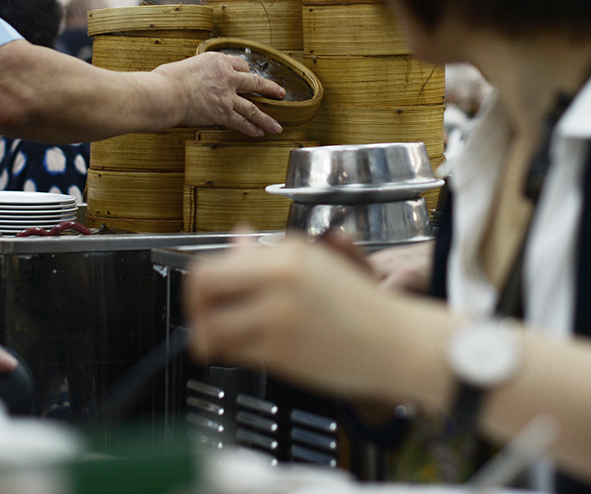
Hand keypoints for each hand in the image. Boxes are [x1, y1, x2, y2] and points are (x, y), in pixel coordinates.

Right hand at [156, 52, 284, 135]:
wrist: (166, 93)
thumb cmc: (168, 80)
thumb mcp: (187, 65)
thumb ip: (199, 71)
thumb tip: (195, 78)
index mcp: (218, 61)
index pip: (240, 65)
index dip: (244, 72)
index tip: (247, 76)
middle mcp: (227, 76)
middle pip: (255, 82)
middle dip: (270, 88)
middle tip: (280, 93)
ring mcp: (227, 96)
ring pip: (253, 108)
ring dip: (267, 118)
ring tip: (276, 126)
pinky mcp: (223, 113)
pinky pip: (241, 122)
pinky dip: (251, 128)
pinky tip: (258, 133)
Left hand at [184, 235, 440, 400]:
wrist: (397, 342)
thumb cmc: (363, 307)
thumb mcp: (317, 264)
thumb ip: (270, 253)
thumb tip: (238, 237)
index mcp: (288, 253)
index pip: (217, 260)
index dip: (202, 280)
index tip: (205, 293)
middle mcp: (278, 279)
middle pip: (203, 285)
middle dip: (194, 306)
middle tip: (201, 319)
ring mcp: (277, 316)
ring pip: (211, 324)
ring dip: (206, 335)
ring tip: (217, 341)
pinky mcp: (280, 351)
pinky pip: (234, 351)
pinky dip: (230, 353)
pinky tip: (244, 351)